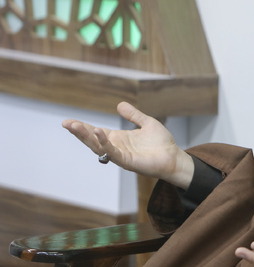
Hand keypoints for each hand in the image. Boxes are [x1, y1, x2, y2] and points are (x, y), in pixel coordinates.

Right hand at [62, 101, 194, 188]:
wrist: (174, 156)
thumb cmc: (161, 143)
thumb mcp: (146, 123)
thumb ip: (133, 115)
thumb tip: (119, 105)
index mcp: (118, 139)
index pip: (96, 132)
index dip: (83, 128)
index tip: (68, 121)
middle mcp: (116, 147)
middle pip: (92, 140)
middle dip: (79, 132)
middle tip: (66, 123)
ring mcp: (120, 155)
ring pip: (98, 147)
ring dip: (87, 137)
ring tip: (76, 126)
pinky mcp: (127, 162)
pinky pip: (112, 153)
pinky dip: (104, 143)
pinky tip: (99, 132)